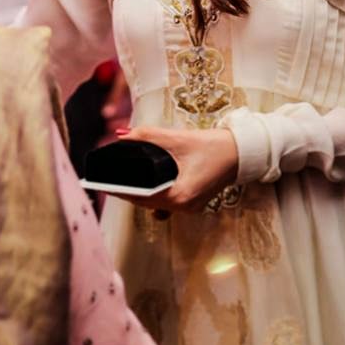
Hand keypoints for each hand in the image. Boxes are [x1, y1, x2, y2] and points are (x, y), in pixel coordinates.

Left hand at [115, 125, 238, 212]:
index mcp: (180, 197)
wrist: (241, 152)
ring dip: (142, 192)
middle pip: (147, 202)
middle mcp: (185, 208)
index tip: (104, 183)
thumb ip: (146, 136)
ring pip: (157, 202)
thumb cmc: (212, 146)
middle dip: (129, 190)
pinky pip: (168, 200)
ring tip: (124, 179)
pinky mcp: (193, 202)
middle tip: (109, 178)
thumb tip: (122, 136)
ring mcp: (190, 208)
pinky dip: (156, 192)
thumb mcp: (176, 138)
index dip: (121, 190)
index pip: (141, 197)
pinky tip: (148, 182)